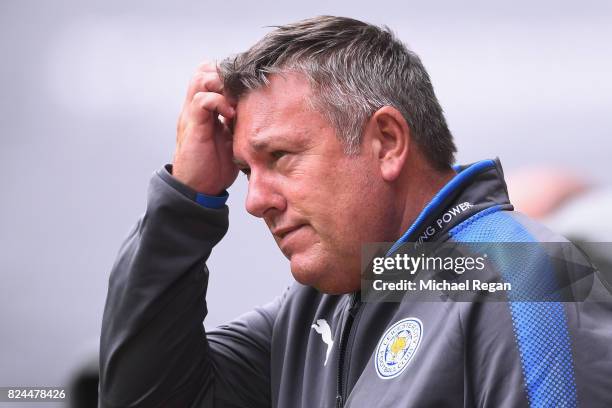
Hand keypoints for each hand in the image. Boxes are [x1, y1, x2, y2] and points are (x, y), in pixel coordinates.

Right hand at [173, 62, 238, 194]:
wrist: (198, 189)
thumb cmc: (216, 166)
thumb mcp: (232, 138)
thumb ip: (240, 122)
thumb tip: (265, 112)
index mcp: (204, 108)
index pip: (211, 74)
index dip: (229, 75)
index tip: (248, 86)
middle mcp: (196, 107)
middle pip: (205, 69)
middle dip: (226, 75)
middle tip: (243, 91)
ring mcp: (192, 115)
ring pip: (201, 78)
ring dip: (222, 85)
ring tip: (237, 100)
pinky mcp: (193, 126)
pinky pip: (202, 101)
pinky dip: (219, 102)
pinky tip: (232, 115)